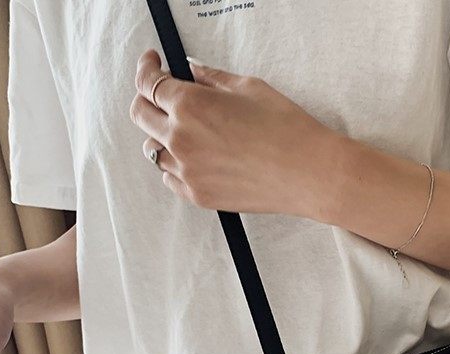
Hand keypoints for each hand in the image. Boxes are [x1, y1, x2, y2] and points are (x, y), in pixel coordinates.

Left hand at [129, 49, 343, 215]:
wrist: (309, 174)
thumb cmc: (286, 127)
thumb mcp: (249, 88)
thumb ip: (212, 79)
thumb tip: (193, 72)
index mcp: (190, 104)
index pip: (149, 83)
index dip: (148, 68)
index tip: (154, 63)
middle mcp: (181, 138)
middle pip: (141, 114)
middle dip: (147, 99)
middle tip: (161, 94)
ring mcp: (187, 171)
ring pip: (153, 149)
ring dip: (162, 135)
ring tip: (186, 131)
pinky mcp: (199, 195)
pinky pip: (170, 178)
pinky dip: (175, 165)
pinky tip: (193, 158)